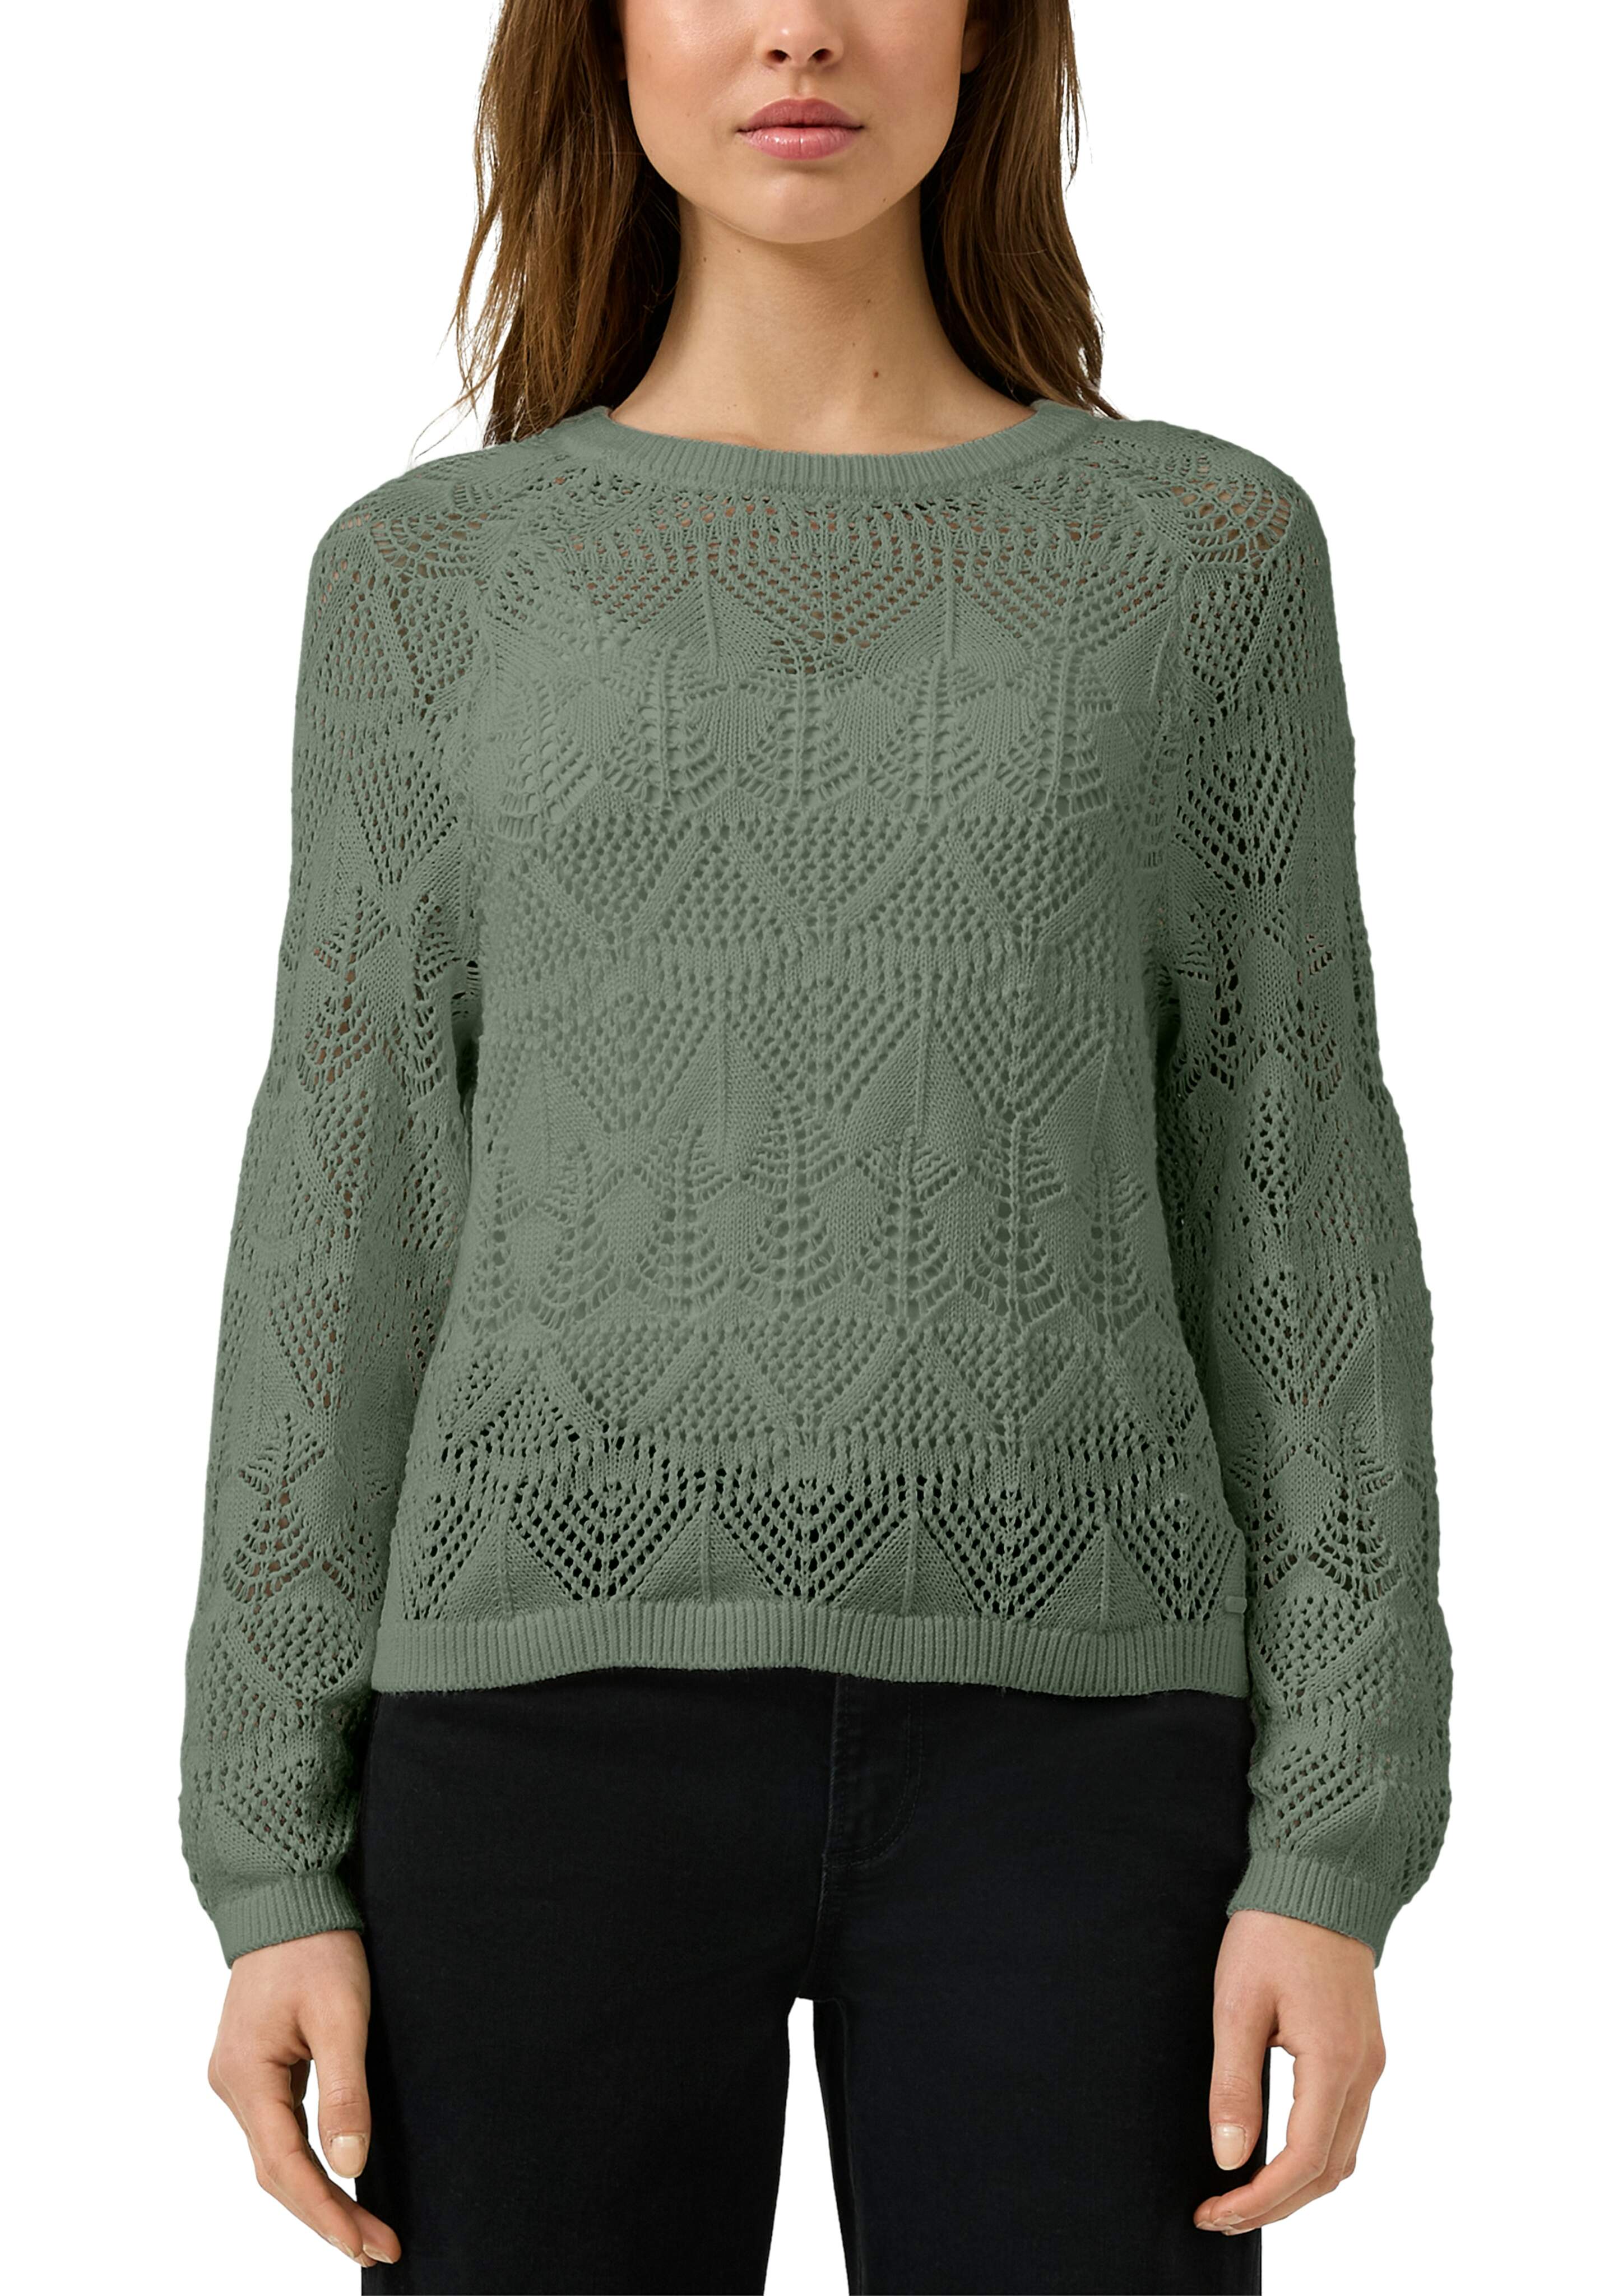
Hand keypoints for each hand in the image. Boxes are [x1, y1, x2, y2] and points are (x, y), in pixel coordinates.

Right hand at [206, 1926, 400, 2267]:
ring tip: (363, 2229)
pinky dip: (306, 2163)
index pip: (287, 2166)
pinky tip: (335, 2180)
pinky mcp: (255, 2068)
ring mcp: (240, 2078)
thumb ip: (345, 2090)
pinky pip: (277, 2130)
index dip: (327, 2211)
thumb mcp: (341, 2015)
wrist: (287, 1896)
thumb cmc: (316, 1946)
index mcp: (247, 2077)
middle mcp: (233, 2085)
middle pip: (277, 2171)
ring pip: (276, 2155)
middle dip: (326, 2214)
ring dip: (317, 2194)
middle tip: (377, 2246)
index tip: (367, 2242)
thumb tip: (351, 2165)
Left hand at [1196, 1907, 1384, 2235]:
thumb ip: (1234, 2084)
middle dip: (1276, 2205)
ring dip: (1297, 2186)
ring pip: (1342, 2154)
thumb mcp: (1237, 2003)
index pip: (1303, 2163)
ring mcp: (1370, 2062)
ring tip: (1241, 2194)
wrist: (1321, 1875)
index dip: (1259, 2201)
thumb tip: (1229, 2157)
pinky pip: (1347, 2124)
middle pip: (1329, 2172)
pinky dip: (1314, 2155)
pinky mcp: (1364, 2050)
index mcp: (1334, 2062)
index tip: (1214, 2213)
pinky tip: (1276, 2153)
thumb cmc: (1273, 1931)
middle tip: (1220, 2214)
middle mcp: (1364, 2071)